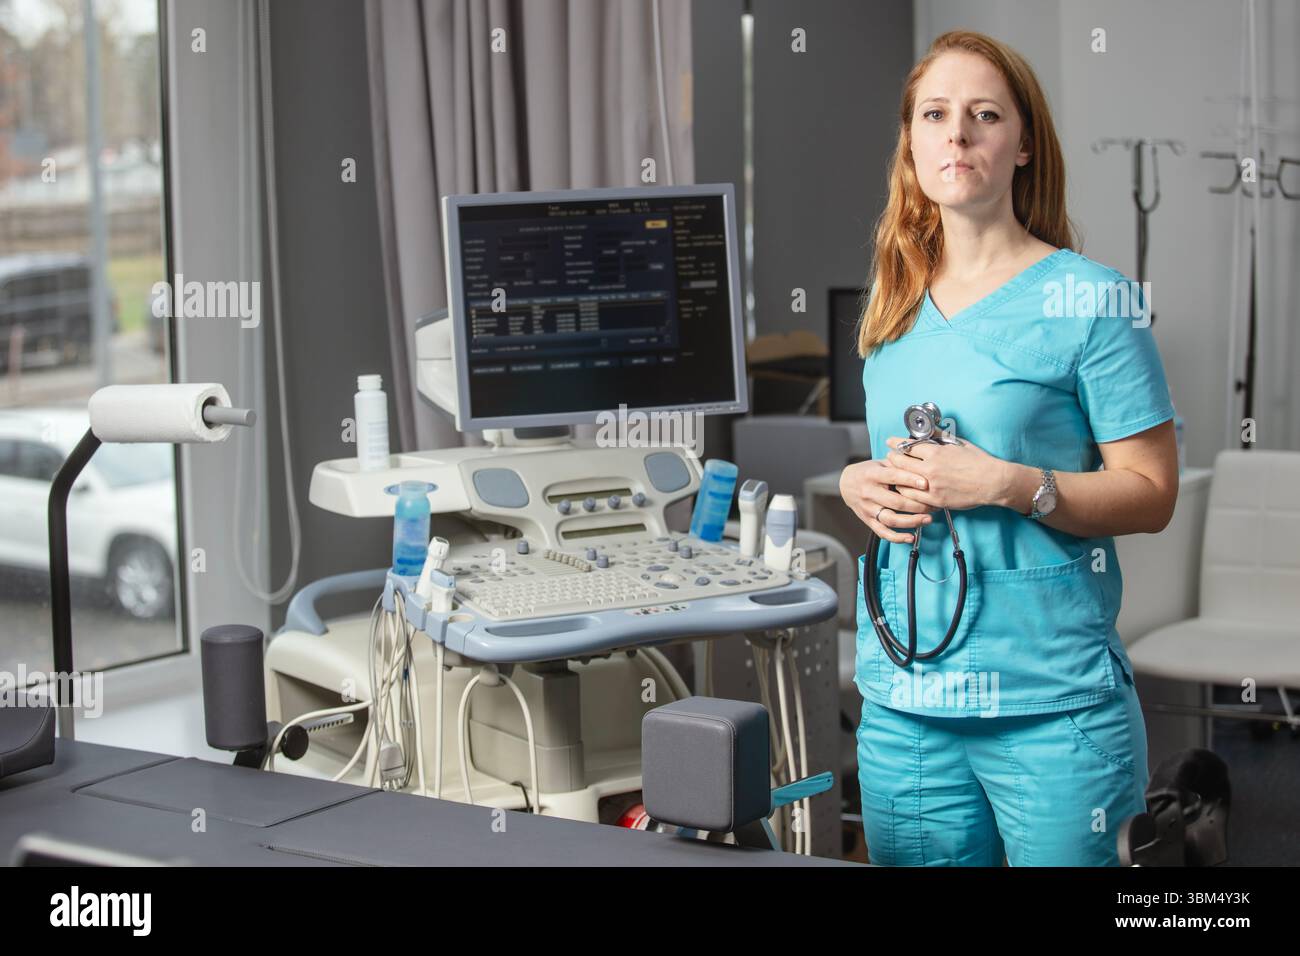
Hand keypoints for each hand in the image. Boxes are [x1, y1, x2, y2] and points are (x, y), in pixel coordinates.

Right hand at [838, 458, 935, 543]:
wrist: (846, 483)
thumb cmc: (868, 472)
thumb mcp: (880, 463)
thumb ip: (898, 464)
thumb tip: (920, 465)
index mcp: (872, 475)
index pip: (892, 477)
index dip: (909, 480)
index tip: (926, 483)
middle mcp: (869, 492)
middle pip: (896, 502)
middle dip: (918, 505)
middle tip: (934, 505)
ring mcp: (868, 508)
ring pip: (891, 519)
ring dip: (911, 521)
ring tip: (927, 519)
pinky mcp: (868, 520)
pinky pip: (883, 532)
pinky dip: (897, 537)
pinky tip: (911, 537)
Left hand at [883, 435, 1008, 511]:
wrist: (993, 482)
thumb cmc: (978, 462)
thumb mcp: (958, 443)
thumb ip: (940, 437)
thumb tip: (928, 430)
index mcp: (936, 453)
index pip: (907, 446)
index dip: (896, 443)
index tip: (890, 441)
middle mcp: (930, 469)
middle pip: (900, 462)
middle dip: (893, 458)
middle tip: (890, 456)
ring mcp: (931, 486)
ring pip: (902, 481)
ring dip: (896, 476)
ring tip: (895, 473)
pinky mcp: (935, 500)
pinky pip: (912, 497)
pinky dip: (906, 491)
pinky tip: (905, 488)